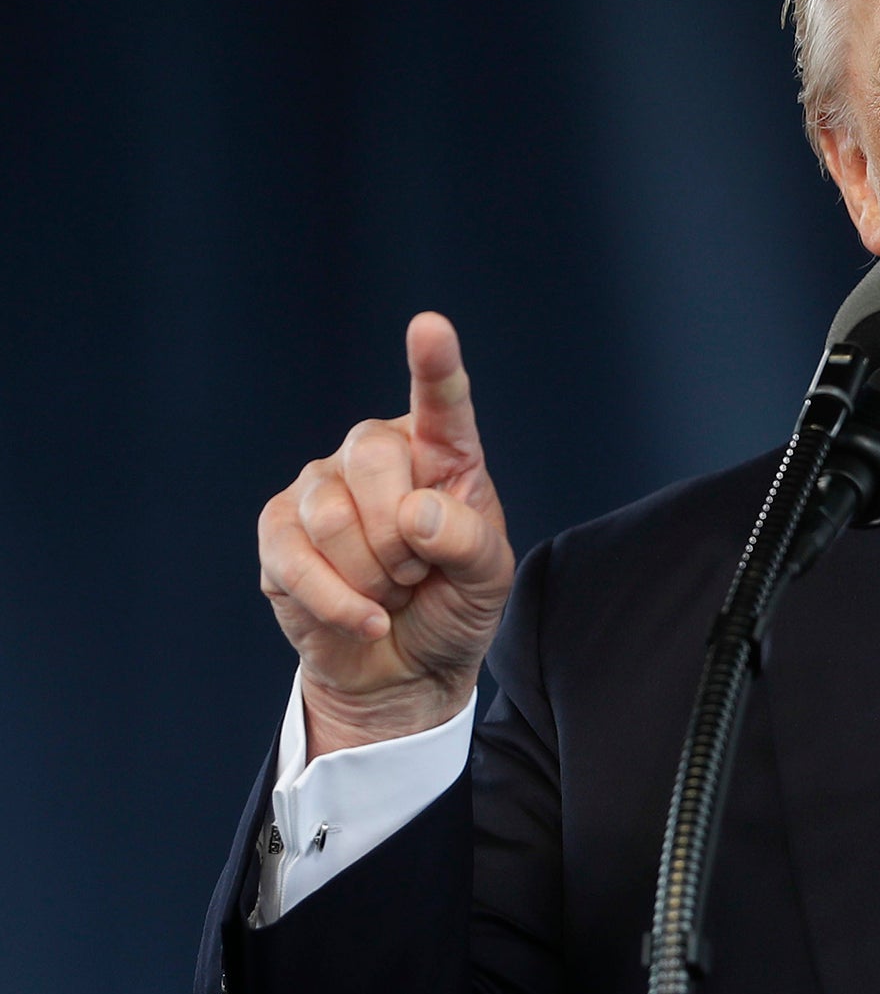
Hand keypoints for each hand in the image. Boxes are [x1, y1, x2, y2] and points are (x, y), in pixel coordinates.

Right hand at [258, 312, 514, 756]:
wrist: (401, 667)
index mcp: (442, 454)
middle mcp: (377, 456)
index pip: (440, 403)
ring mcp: (320, 488)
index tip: (430, 326)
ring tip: (390, 590)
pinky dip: (339, 601)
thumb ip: (469, 541)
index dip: (434, 365)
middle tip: (418, 570)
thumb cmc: (451, 606)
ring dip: (373, 575)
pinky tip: (365, 618)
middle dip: (401, 533)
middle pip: (373, 456)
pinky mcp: (279, 532)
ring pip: (333, 514)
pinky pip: (296, 558)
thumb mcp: (487, 581)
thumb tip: (414, 512)